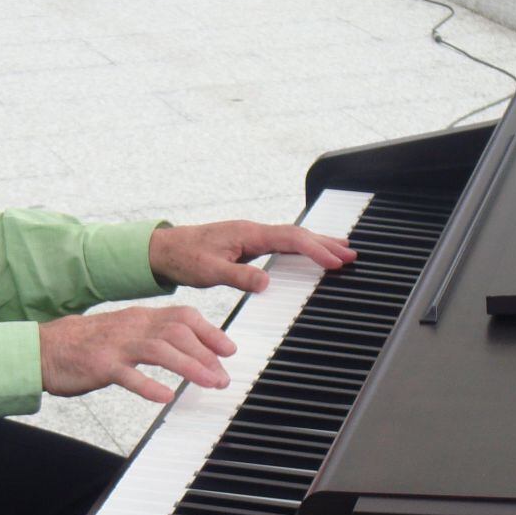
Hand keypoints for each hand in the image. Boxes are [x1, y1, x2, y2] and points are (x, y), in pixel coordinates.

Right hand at [40, 305, 236, 404]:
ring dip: (189, 366)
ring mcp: (116, 345)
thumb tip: (189, 348)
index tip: (229, 349)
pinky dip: (149, 386)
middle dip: (206, 353)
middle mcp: (132, 327)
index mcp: (140, 317)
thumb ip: (153, 336)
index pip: (183, 316)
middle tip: (223, 376)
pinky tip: (165, 397)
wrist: (43, 348)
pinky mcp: (100, 365)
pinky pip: (128, 375)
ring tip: (209, 382)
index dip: (210, 331)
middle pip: (177, 332)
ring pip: (160, 349)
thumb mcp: (124, 332)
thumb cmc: (86, 343)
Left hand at [148, 220, 355, 295]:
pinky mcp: (247, 246)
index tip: (334, 260)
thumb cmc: (183, 257)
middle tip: (352, 254)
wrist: (163, 250)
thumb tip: (266, 282)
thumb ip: (238, 277)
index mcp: (247, 234)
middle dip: (325, 243)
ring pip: (291, 238)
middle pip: (297, 234)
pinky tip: (309, 255)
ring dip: (317, 244)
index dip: (314, 249)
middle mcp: (253, 232)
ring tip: (342, 252)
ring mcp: (251, 237)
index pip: (290, 238)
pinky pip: (282, 245)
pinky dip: (301, 249)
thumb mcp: (208, 271)